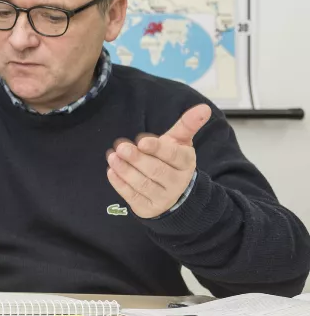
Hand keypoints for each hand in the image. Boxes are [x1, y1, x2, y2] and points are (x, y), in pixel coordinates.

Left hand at [106, 104, 211, 218]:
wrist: (175, 195)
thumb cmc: (172, 161)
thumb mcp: (180, 143)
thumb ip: (187, 125)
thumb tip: (204, 107)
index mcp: (185, 163)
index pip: (173, 156)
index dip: (157, 148)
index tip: (141, 141)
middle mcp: (176, 182)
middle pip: (156, 171)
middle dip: (137, 159)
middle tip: (121, 147)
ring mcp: (162, 198)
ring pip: (143, 184)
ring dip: (125, 170)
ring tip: (113, 157)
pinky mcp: (147, 208)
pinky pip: (132, 197)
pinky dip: (120, 184)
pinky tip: (111, 171)